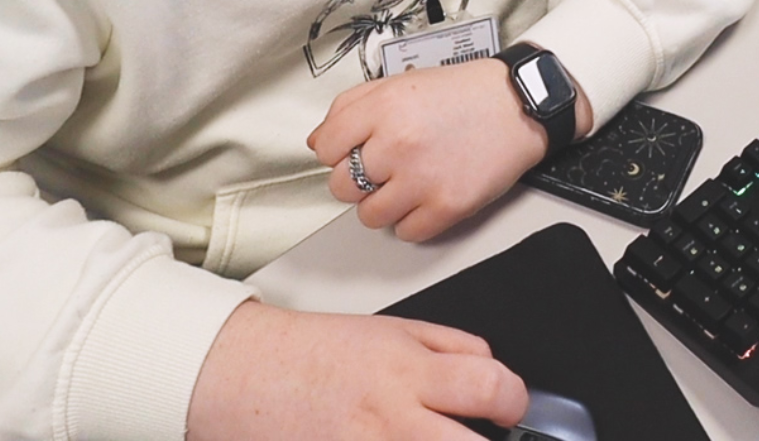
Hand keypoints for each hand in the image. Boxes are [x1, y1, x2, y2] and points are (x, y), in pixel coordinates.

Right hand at [187, 301, 526, 440]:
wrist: (243, 375)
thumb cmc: (314, 353)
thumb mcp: (390, 329)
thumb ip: (448, 345)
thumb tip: (494, 364)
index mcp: (410, 370)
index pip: (491, 385)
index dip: (515, 399)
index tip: (511, 408)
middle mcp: (393, 417)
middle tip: (485, 439)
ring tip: (441, 440)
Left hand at [307, 58, 593, 241]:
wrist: (518, 105)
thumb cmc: (462, 94)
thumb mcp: (400, 83)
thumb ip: (351, 106)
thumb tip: (319, 142)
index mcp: (383, 108)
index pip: (326, 148)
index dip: (337, 152)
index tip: (353, 151)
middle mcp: (397, 143)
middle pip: (341, 187)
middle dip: (358, 180)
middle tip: (384, 169)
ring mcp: (421, 179)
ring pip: (369, 216)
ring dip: (383, 204)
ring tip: (407, 184)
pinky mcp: (446, 206)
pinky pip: (406, 233)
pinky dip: (413, 220)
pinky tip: (427, 196)